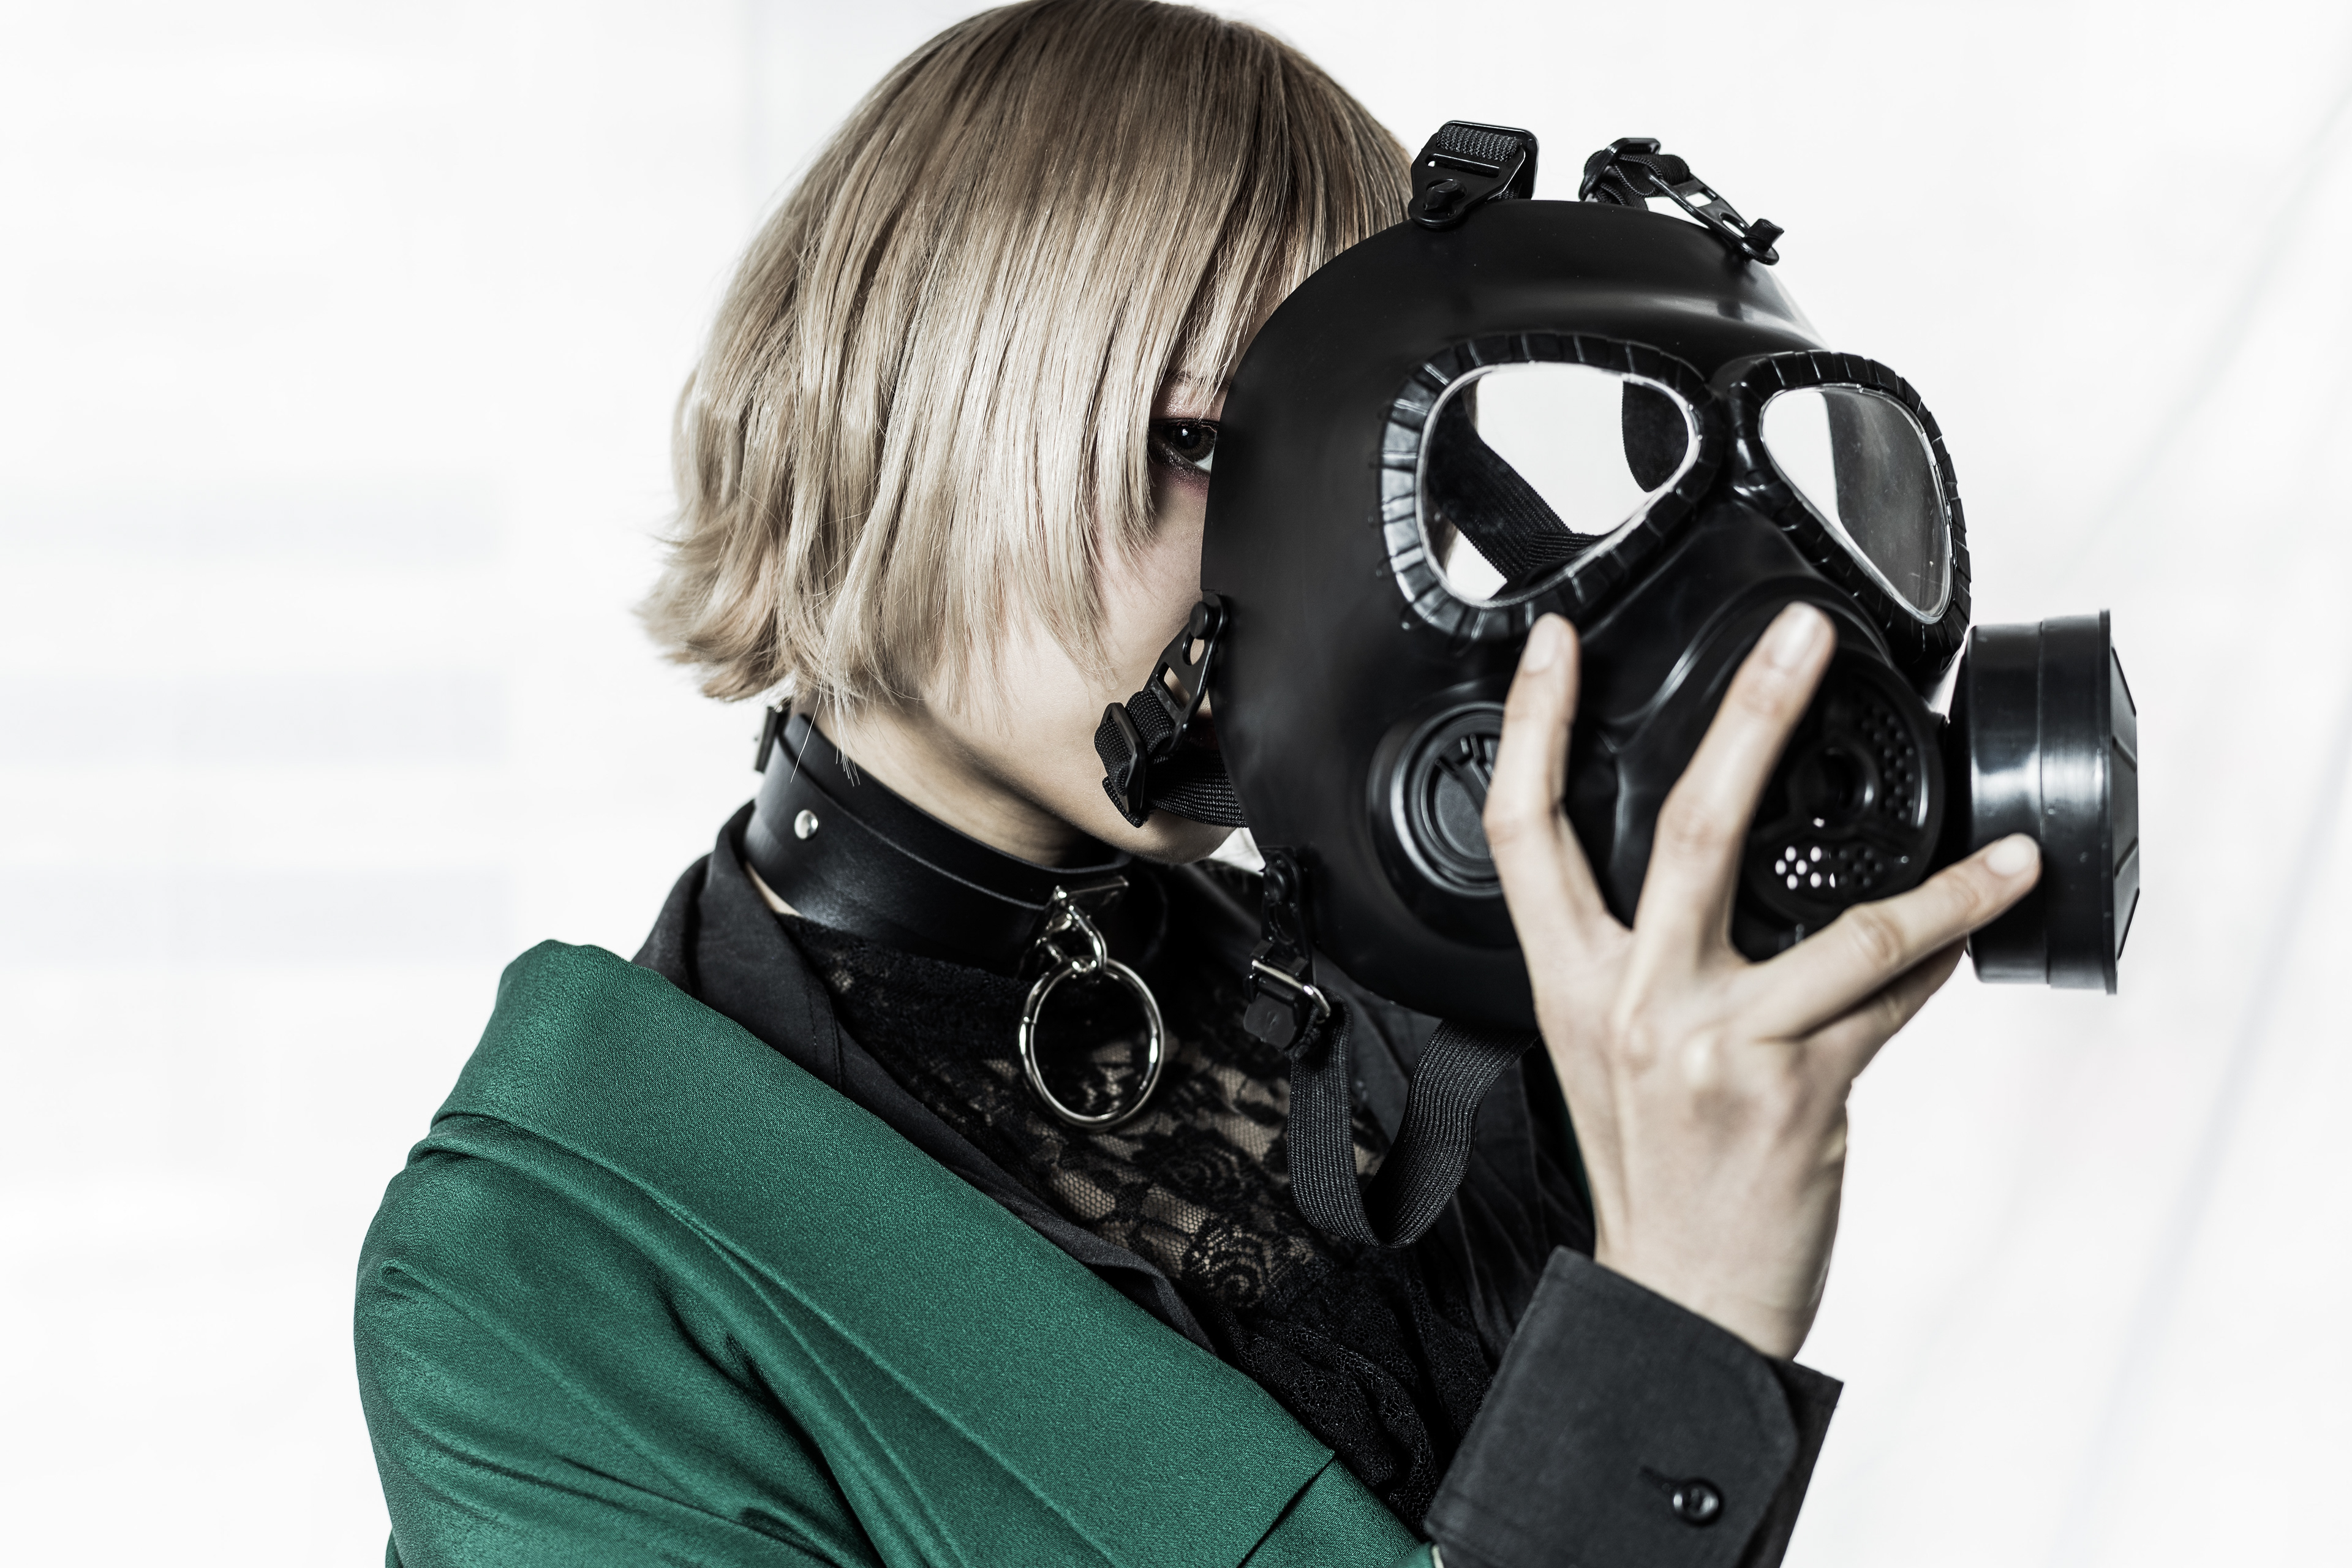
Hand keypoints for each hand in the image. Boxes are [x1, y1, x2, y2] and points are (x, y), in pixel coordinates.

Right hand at [1483, 604, 2040, 1358]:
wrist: (1680, 1292)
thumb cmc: (1650, 1168)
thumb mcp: (1604, 1044)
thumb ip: (1641, 952)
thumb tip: (1726, 855)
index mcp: (1571, 980)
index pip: (1525, 830)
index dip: (1531, 726)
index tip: (1554, 646)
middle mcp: (1634, 1000)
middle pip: (1688, 827)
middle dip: (1750, 713)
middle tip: (1798, 638)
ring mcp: (1718, 1042)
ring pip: (1842, 923)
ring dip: (1941, 881)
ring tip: (1997, 838)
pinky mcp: (1799, 1088)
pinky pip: (1891, 998)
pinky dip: (1942, 957)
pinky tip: (1978, 923)